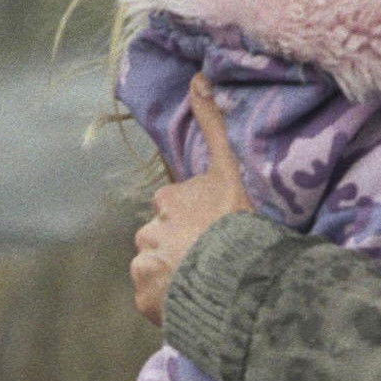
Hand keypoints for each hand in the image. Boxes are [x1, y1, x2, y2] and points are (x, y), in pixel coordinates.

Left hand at [130, 76, 253, 325]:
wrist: (234, 275)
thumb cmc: (236, 223)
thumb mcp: (230, 169)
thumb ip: (213, 125)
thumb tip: (197, 76)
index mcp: (167, 201)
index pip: (174, 213)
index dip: (196, 225)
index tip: (215, 235)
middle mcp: (148, 231)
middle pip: (162, 242)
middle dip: (181, 251)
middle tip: (212, 263)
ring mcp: (144, 265)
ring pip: (157, 271)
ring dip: (174, 278)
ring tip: (205, 286)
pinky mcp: (144, 297)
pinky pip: (153, 301)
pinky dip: (167, 304)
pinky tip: (193, 303)